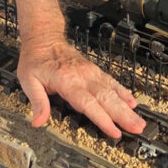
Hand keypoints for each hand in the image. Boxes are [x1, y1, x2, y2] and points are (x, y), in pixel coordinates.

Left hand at [17, 35, 145, 139]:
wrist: (43, 36)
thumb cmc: (35, 58)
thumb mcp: (28, 80)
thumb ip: (37, 101)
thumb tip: (38, 121)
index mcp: (67, 80)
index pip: (88, 103)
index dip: (102, 119)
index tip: (114, 131)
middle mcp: (82, 76)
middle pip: (106, 98)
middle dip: (123, 114)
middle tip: (137, 128)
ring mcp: (90, 72)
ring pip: (112, 91)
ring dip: (126, 106)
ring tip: (139, 120)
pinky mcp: (93, 70)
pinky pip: (111, 81)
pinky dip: (123, 92)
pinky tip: (132, 101)